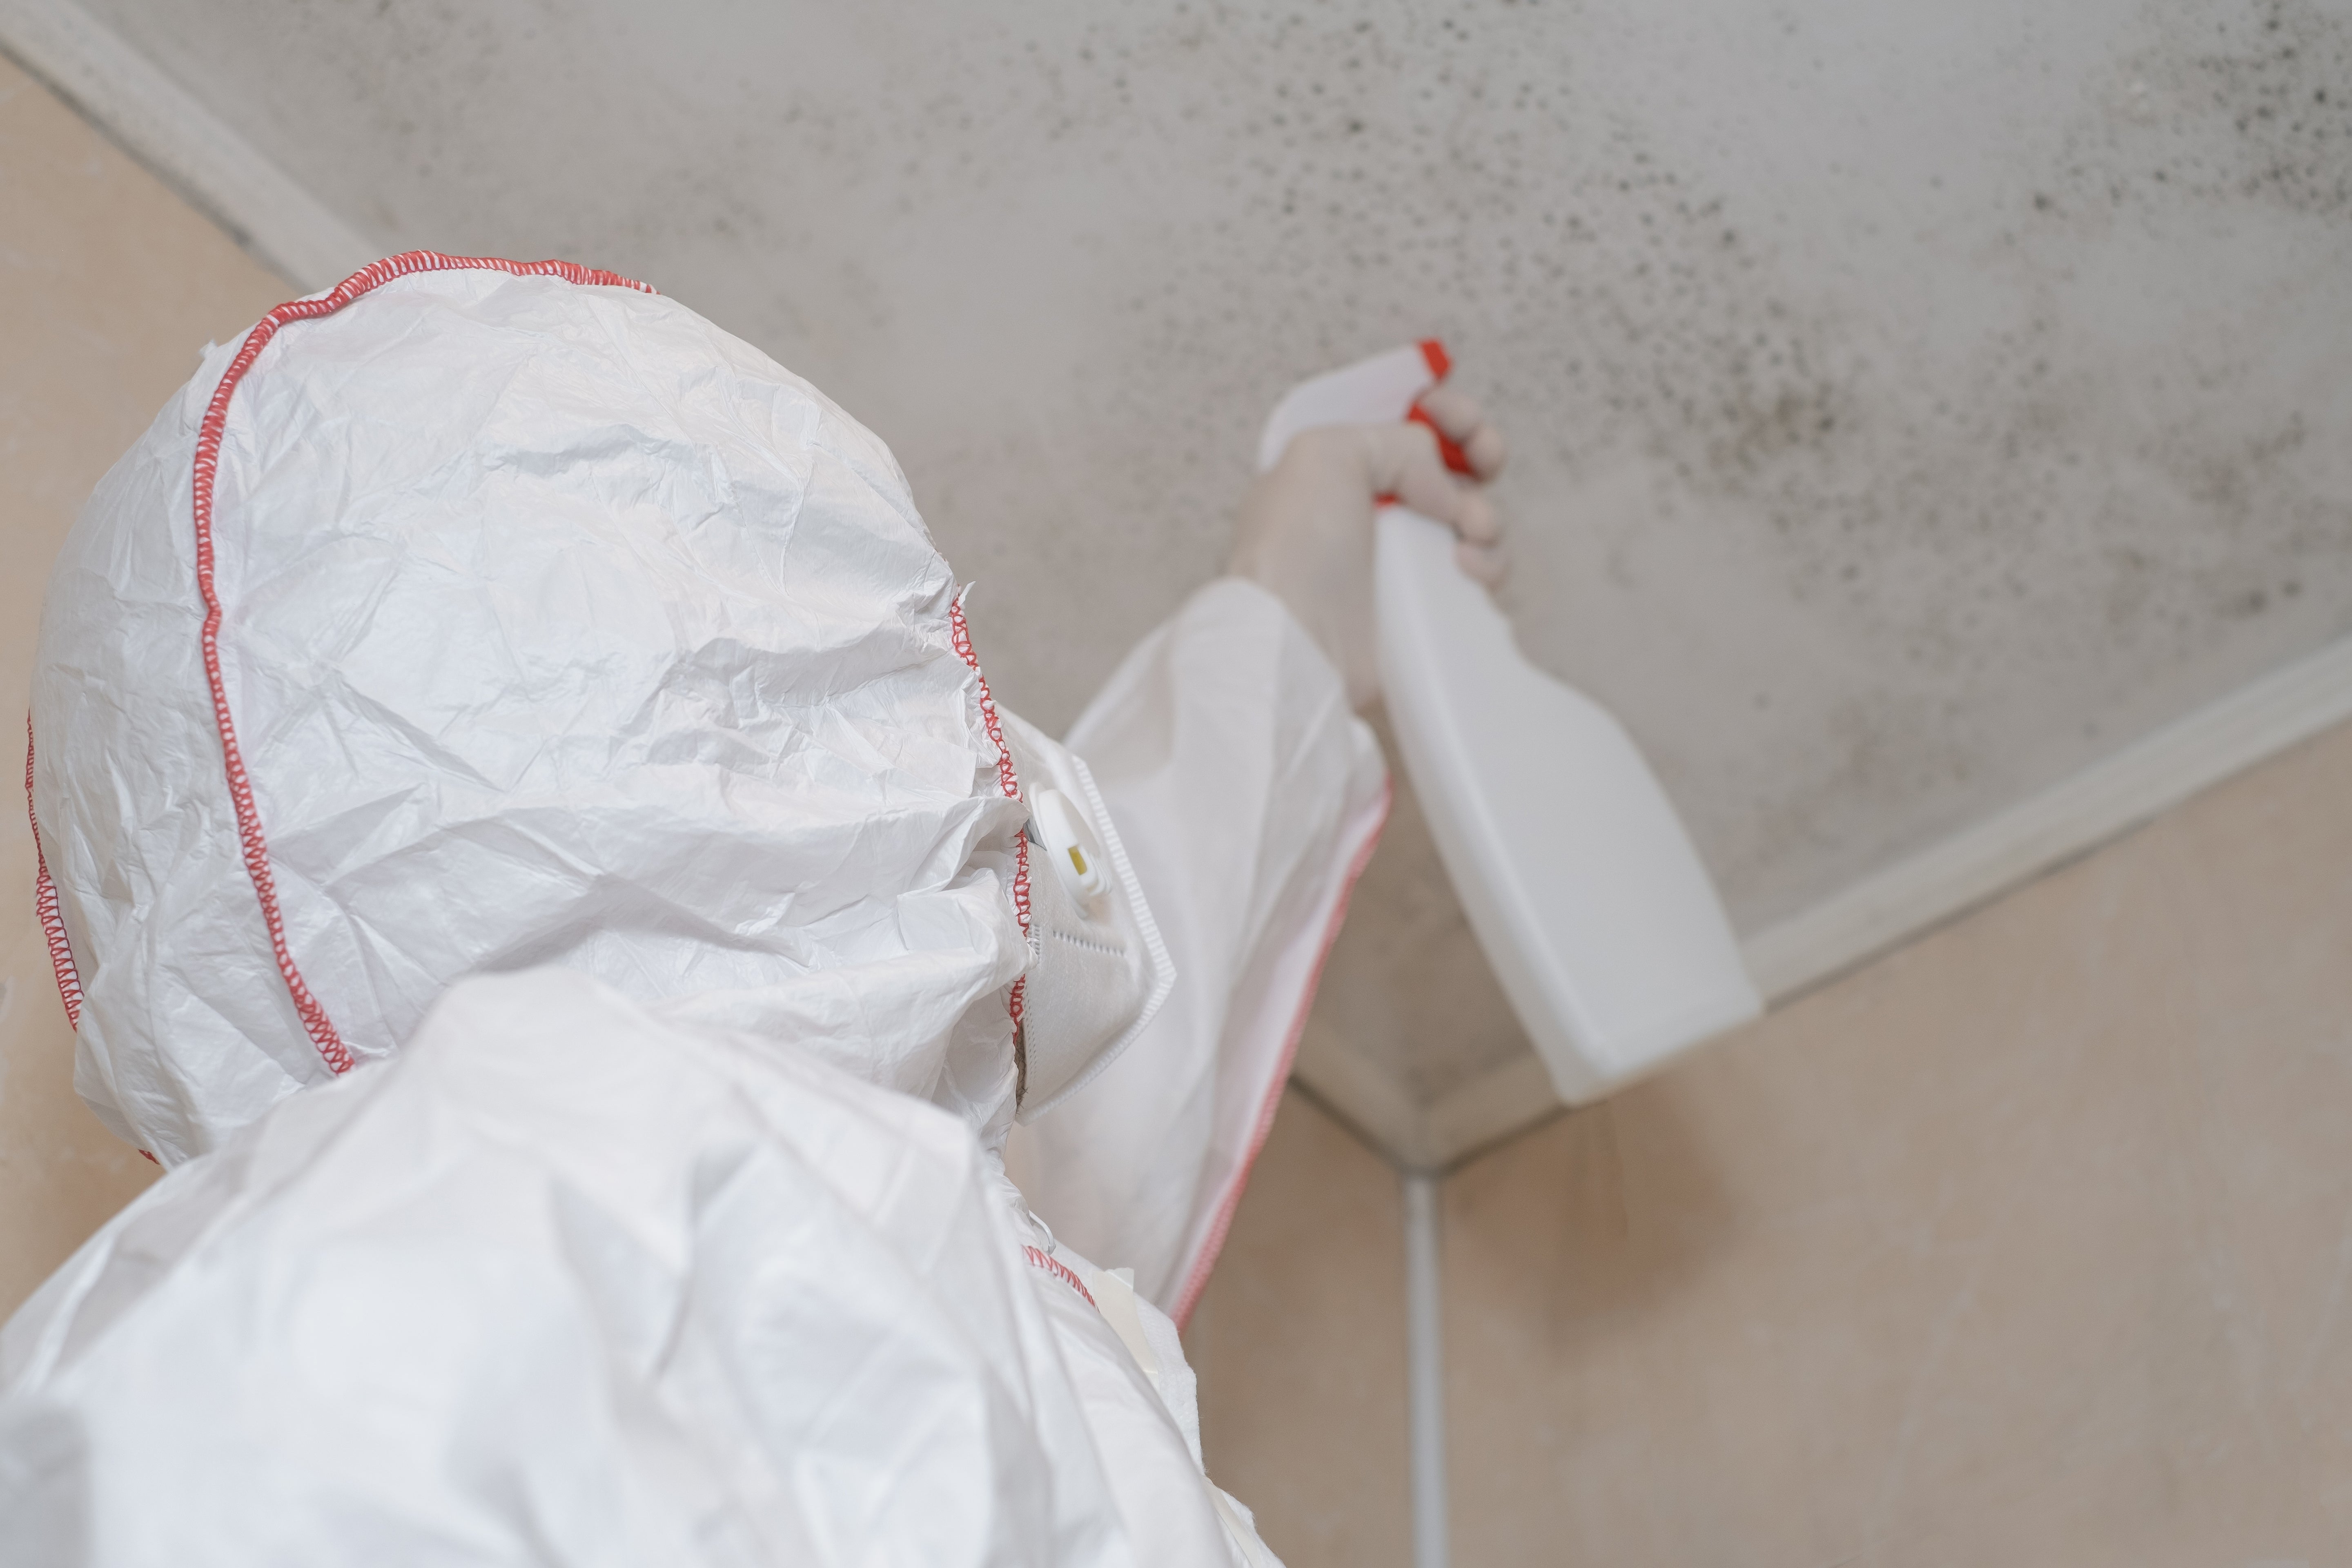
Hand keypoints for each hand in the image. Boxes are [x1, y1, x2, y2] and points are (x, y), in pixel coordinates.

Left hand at [1225, 384, 1506, 709]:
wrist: (1300, 644)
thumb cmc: (1294, 553)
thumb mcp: (1323, 455)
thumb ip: (1391, 440)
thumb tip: (1444, 483)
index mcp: (1337, 472)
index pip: (1401, 426)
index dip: (1440, 415)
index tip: (1459, 419)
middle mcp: (1370, 515)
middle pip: (1447, 468)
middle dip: (1479, 456)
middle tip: (1487, 461)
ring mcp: (1400, 563)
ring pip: (1472, 522)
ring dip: (1486, 515)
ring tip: (1473, 529)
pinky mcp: (1425, 609)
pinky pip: (1479, 576)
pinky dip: (1487, 565)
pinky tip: (1469, 570)